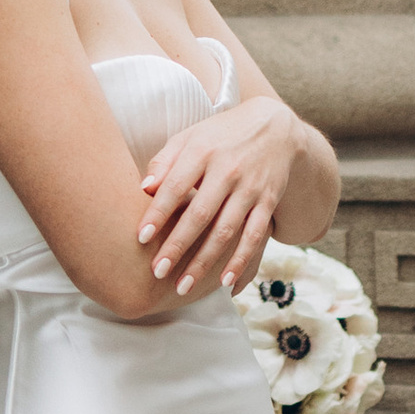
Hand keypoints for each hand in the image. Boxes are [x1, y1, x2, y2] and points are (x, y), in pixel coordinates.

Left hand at [136, 97, 306, 295]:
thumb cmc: (219, 136)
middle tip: (157, 271)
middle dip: (178, 245)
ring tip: (183, 286)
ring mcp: (250, 187)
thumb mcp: (190, 137)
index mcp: (202, 151)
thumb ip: (165, 162)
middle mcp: (227, 170)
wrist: (274, 127)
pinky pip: (254, 236)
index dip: (158, 213)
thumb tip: (144, 189)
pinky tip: (225, 282)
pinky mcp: (268, 201)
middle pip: (200, 214)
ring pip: (226, 231)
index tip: (140, 238)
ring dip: (205, 261)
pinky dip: (241, 260)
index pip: (175, 187)